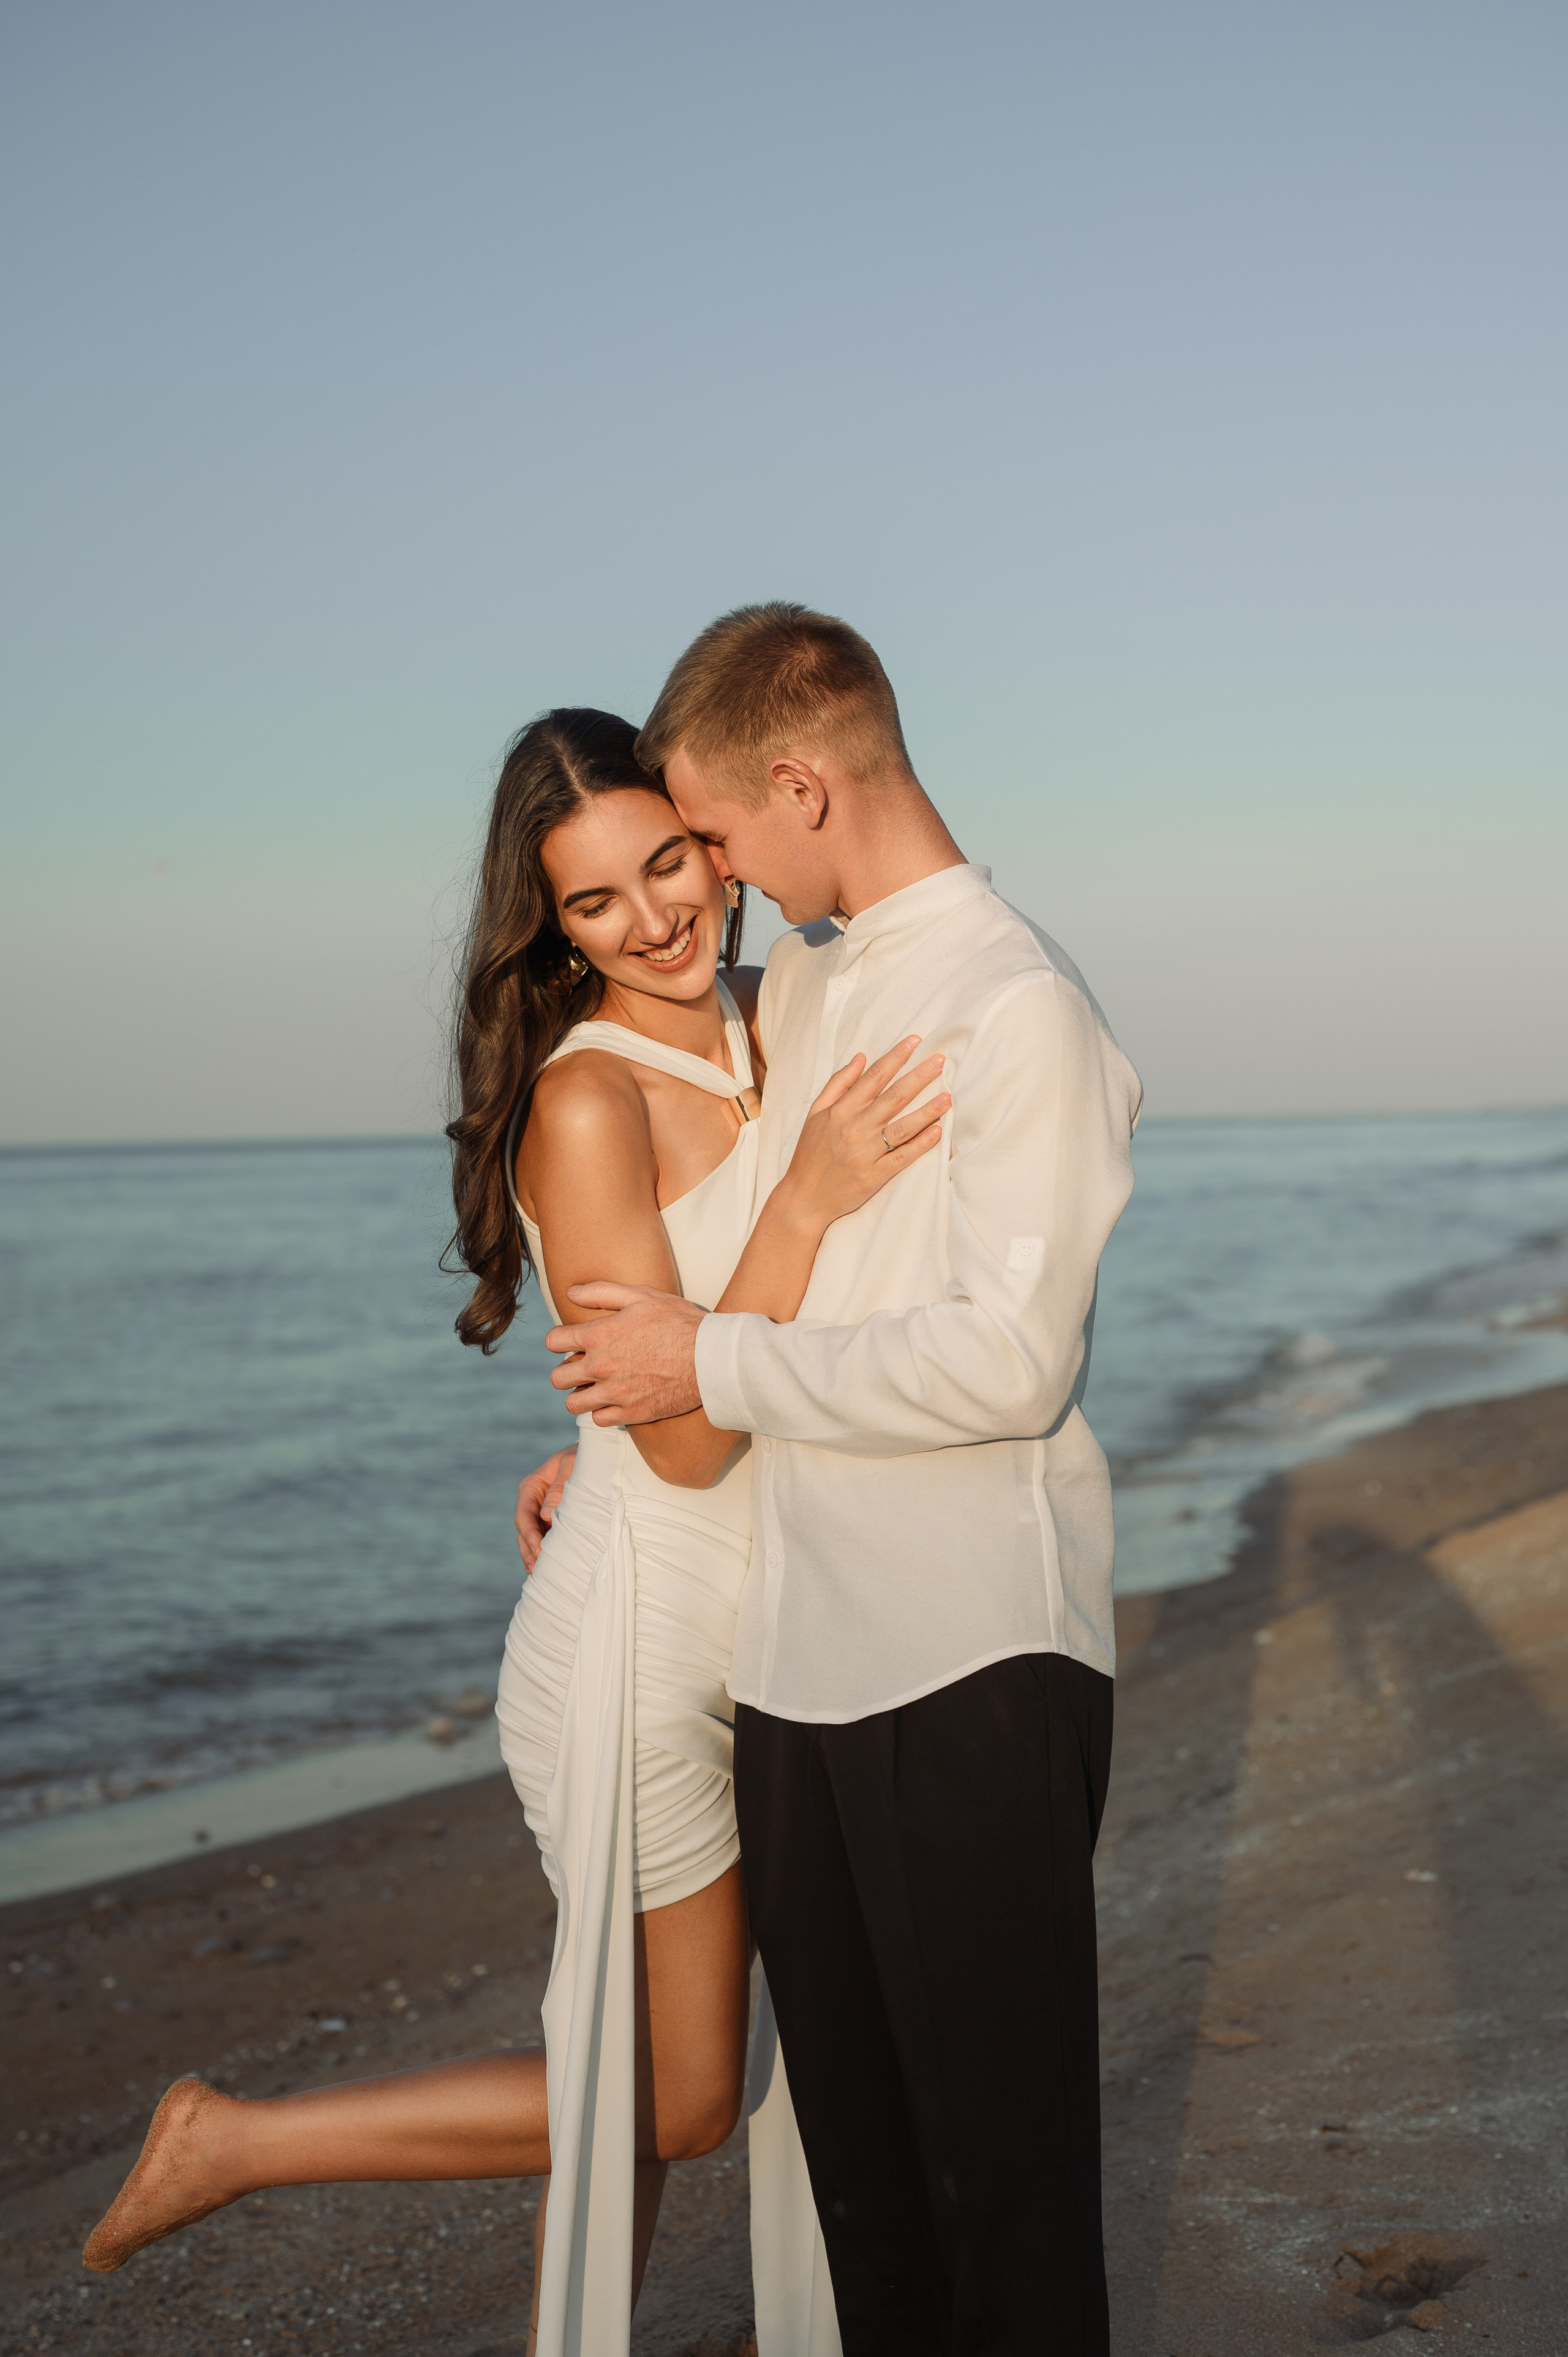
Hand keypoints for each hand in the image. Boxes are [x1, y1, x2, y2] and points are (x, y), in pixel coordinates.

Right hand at [515, 1447, 576, 1570]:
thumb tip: (547, 1515)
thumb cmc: (584, 1458)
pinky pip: (544, 1541)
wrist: (598, 1457)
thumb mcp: (573, 1465)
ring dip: (534, 1558)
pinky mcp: (553, 1524)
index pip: (524, 1515)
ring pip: (531, 1540)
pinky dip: (544, 1556)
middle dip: (530, 1552)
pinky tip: (548, 1572)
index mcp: (532, 1487)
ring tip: (540, 1577)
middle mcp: (533, 1503)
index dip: (529, 1535)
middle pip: (524, 1532)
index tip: (539, 1550)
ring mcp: (541, 1515)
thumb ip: (560, 1487)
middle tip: (539, 1571)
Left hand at [546, 1284, 706, 1425]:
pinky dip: (603, 1411)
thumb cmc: (680, 1321)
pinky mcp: (632, 1413)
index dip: (559, 1340)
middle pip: (557, 1378)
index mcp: (599, 1335)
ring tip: (596, 1386)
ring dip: (580, 1394)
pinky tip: (616, 1399)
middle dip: (566, 1370)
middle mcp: (601, 1367)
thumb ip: (602, 1292)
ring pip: (573, 1404)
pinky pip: (599, 1420)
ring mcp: (615, 1393)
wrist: (712, 1357)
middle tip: (582, 1366)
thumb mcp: (642, 1296)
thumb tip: (571, 1292)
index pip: (553, 1341)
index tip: (570, 1341)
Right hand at [775, 1037, 949, 1233]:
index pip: (874, 1076)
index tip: (915, 1040)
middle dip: (919, 1076)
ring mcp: (866, 1152)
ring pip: (903, 1126)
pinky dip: (920, 1145)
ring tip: (948, 1097)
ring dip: (928, 1110)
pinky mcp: (874, 1176)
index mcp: (842, 1110)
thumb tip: (861, 1057)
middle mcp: (856, 1128)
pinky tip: (938, 1132)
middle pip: (894, 1097)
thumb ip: (839, 1083)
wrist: (803, 1197)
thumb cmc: (810, 1153)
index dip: (896, 1056)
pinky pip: (902, 1157)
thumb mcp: (816, 1113)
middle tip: (941, 1060)